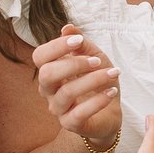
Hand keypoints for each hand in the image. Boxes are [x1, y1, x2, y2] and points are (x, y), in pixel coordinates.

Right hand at [31, 29, 120, 152]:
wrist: (109, 111)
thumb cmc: (98, 82)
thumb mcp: (95, 58)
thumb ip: (82, 44)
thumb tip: (67, 28)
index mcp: (51, 71)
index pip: (40, 56)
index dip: (56, 46)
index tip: (78, 40)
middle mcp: (49, 90)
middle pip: (47, 74)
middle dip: (73, 64)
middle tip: (97, 61)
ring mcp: (58, 109)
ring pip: (66, 93)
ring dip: (92, 80)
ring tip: (113, 74)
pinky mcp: (71, 124)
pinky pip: (79, 114)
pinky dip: (98, 101)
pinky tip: (112, 92)